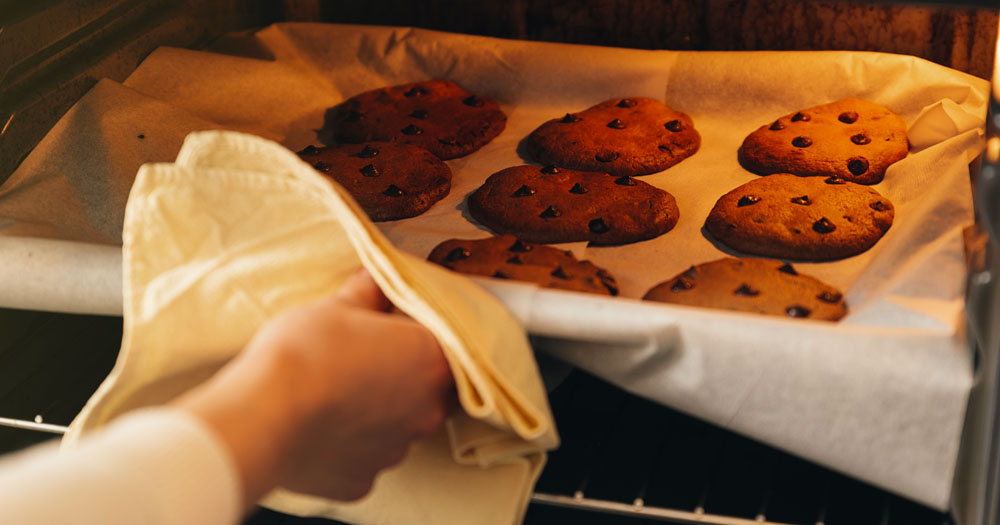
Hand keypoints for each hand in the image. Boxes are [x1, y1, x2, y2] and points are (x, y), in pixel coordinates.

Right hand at [173, 269, 453, 507]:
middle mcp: (427, 412)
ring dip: (377, 413)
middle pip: (429, 391)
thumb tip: (376, 280)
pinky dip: (348, 446)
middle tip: (365, 360)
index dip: (421, 336)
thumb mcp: (337, 306)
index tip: (395, 329)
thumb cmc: (305, 354)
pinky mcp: (362, 481)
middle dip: (404, 377)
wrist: (263, 416)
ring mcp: (395, 452)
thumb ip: (368, 292)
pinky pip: (363, 459)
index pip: (449, 346)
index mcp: (432, 362)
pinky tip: (321, 428)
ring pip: (396, 428)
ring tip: (335, 395)